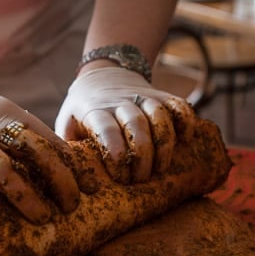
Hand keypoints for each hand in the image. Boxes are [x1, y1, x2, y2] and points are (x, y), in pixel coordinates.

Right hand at [0, 55, 79, 224]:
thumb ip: (14, 137)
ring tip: (41, 219)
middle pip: (35, 152)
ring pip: (1, 168)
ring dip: (25, 195)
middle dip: (59, 181)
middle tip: (72, 207)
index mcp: (9, 115)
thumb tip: (47, 168)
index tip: (92, 188)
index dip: (74, 165)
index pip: (49, 140)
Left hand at [55, 66, 195, 183]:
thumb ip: (67, 148)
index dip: (115, 151)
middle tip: (141, 179)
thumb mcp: (67, 125)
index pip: (106, 128)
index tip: (120, 175)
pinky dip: (187, 120)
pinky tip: (187, 139)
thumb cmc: (83, 112)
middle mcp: (119, 101)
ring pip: (159, 114)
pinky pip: (179, 104)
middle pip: (136, 124)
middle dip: (142, 154)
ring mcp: (143, 96)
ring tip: (162, 168)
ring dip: (164, 143)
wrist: (103, 75)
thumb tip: (68, 179)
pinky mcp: (161, 95)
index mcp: (93, 110)